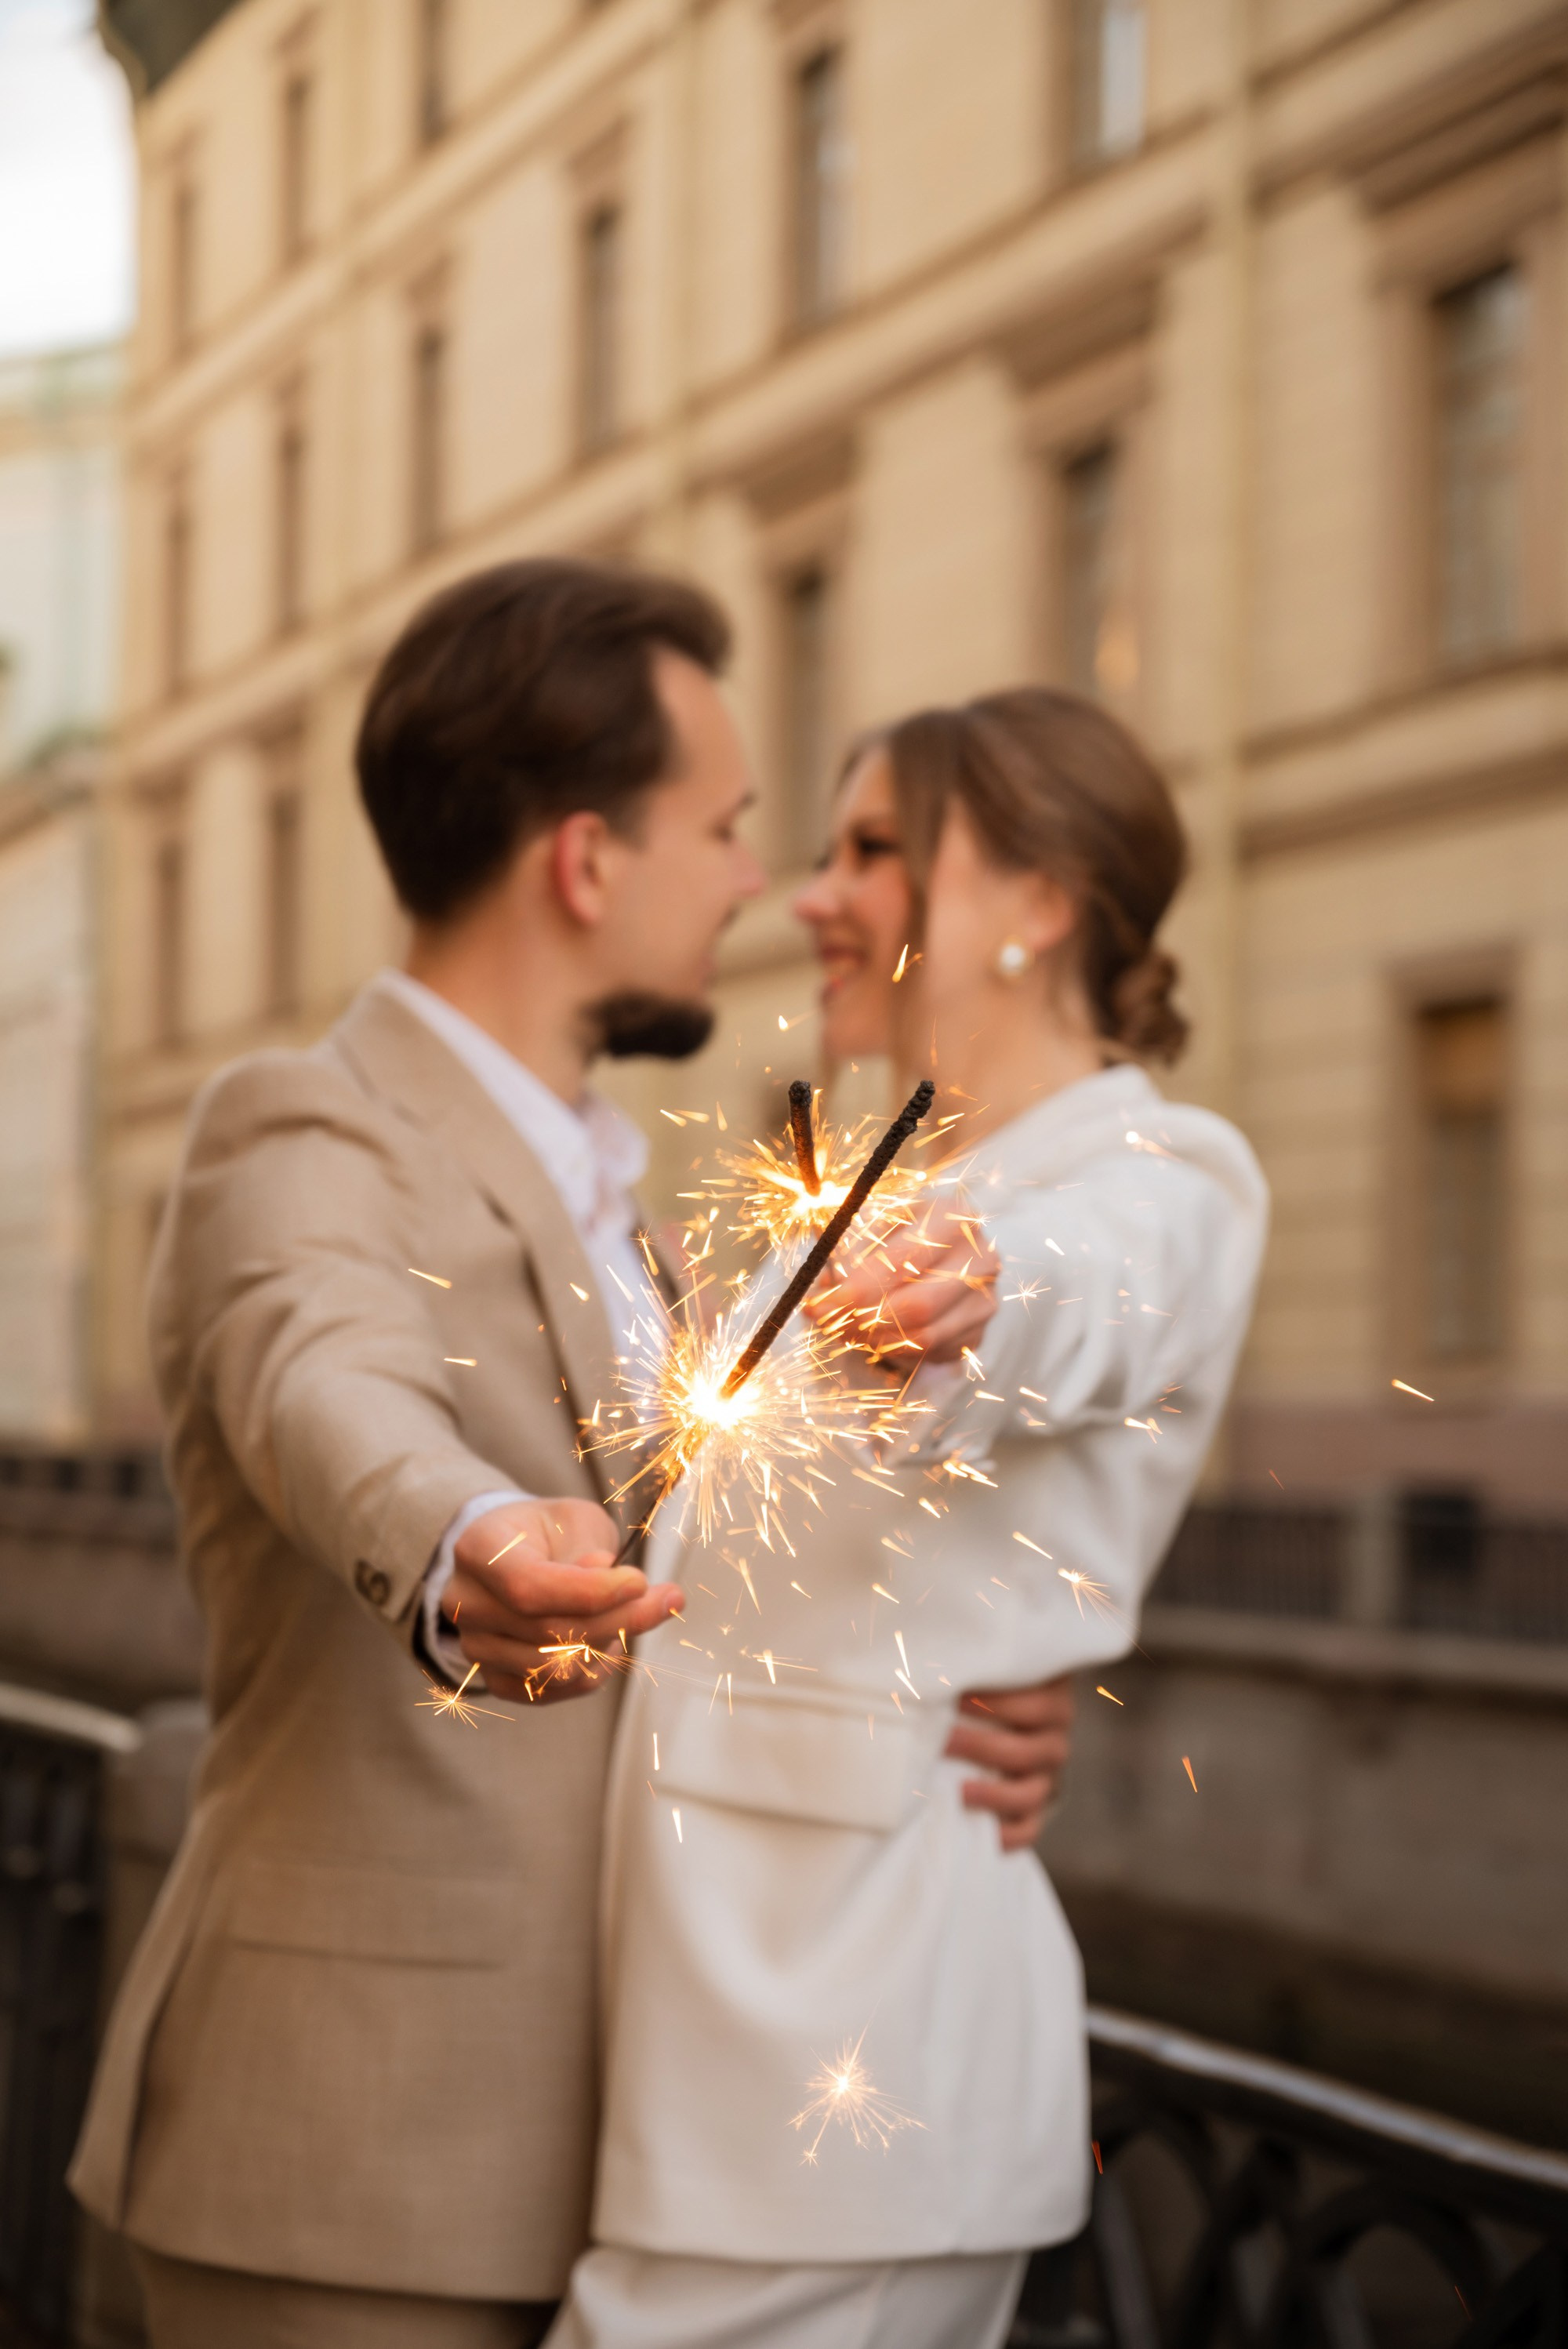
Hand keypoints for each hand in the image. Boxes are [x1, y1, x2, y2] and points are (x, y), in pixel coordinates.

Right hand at [444, 1498, 682, 1705]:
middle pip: (547, 1632)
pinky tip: (608, 1643)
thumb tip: (611, 1580)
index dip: (589, 1592)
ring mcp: (476, 1646)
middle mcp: (466, 1603)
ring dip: (607, 1645)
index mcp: (477, 1550)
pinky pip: (552, 1692)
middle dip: (618, 1619)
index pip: (528, 1586)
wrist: (517, 1556)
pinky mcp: (495, 1679)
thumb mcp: (574, 1519)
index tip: (639, 1581)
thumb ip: (589, 1547)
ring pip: (554, 1668)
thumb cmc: (549, 1534)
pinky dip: (590, 1672)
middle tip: (666, 1599)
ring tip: (629, 1614)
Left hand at [807, 1198, 999, 1366]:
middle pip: (919, 1303)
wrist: (936, 1250)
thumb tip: (822, 1292)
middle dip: (863, 1319)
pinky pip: (930, 1353)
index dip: (858, 1286)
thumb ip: (845, 1248)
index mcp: (954, 1216)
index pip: (905, 1258)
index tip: (819, 1304)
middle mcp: (982, 1257)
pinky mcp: (978, 1332)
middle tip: (826, 1323)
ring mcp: (985, 1298)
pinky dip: (891, 1349)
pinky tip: (869, 1335)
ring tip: (841, 1328)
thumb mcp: (868, 1223)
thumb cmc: (896, 1232)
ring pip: (924, 1335)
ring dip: (873, 1339)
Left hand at [945, 1674, 1074, 1850]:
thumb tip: (932, 1665)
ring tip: (958, 1791)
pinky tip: (974, 1827)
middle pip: (1030, 1752)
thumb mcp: (985, 1671)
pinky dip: (1004, 1835)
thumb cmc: (978, 1684)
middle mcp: (1055, 1739)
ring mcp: (1048, 1778)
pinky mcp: (1036, 1810)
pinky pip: (1029, 1831)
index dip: (997, 1705)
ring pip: (1031, 1794)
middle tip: (944, 1741)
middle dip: (983, 1748)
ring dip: (993, 1795)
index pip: (1037, 1706)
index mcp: (1051, 1699)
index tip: (957, 1700)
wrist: (994, 1721)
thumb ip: (972, 1667)